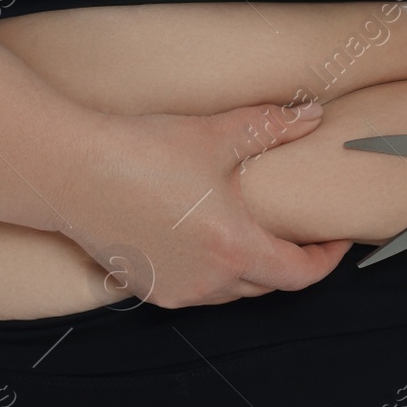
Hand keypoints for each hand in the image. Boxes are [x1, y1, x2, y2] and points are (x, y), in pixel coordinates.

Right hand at [55, 99, 355, 307]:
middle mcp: (208, 280)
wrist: (71, 171)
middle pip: (267, 284)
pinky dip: (210, 273)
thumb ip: (272, 126)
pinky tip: (203, 240)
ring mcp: (175, 290)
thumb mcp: (216, 134)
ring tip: (249, 232)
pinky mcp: (146, 289)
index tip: (336, 240)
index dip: (326, 259)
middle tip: (296, 229)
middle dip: (287, 260)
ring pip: (230, 291)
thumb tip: (313, 115)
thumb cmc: (143, 152)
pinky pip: (194, 290)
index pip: (300, 274)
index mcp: (234, 247)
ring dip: (248, 269)